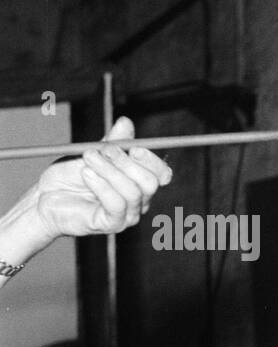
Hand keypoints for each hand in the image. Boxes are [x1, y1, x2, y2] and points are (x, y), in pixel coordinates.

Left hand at [32, 117, 172, 244]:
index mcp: (139, 183)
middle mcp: (139, 201)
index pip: (161, 174)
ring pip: (132, 192)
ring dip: (108, 171)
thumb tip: (126, 122)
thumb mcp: (92, 153)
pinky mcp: (111, 224)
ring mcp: (127, 215)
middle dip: (127, 163)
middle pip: (151, 183)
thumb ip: (112, 141)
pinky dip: (101, 186)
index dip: (151, 160)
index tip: (133, 147)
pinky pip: (116, 205)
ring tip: (87, 158)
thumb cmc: (69, 177)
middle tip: (104, 149)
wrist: (45, 196)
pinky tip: (86, 174)